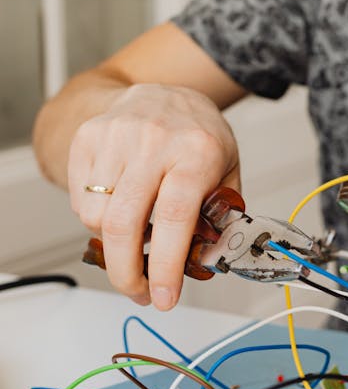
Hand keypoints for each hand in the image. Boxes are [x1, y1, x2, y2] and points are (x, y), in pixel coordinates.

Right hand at [68, 84, 239, 309]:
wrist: (162, 90)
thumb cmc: (197, 136)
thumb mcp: (226, 169)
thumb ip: (220, 216)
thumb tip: (207, 264)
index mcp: (196, 151)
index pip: (175, 216)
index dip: (165, 265)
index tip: (163, 297)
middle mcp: (153, 141)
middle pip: (124, 222)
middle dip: (126, 272)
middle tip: (138, 292)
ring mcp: (115, 137)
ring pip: (96, 216)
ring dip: (113, 244)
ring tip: (135, 237)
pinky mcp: (87, 139)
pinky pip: (79, 200)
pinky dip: (97, 219)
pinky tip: (119, 208)